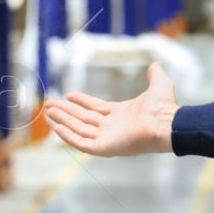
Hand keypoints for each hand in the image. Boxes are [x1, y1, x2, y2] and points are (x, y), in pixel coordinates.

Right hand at [46, 61, 179, 155]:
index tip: (69, 95)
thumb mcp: (159, 84)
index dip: (82, 101)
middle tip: (49, 104)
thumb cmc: (164, 107)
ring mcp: (108, 138)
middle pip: (83, 118)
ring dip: (63, 121)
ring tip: (47, 112)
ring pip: (79, 128)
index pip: (96, 108)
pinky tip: (56, 128)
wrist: (166, 123)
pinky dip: (68, 136)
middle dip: (66, 111)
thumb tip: (156, 64)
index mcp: (122, 114)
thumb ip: (155, 75)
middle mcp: (112, 126)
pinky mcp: (104, 148)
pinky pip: (82, 143)